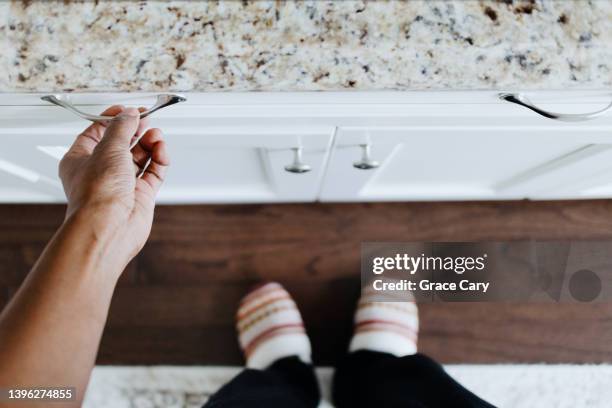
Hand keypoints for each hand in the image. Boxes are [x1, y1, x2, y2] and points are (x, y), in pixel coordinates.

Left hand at [59, 106, 168, 264]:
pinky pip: (153, 172)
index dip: (112, 119)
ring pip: (140, 158)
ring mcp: (122, 184)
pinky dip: (159, 160)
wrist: (109, 227)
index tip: (127, 110)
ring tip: (157, 135)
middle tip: (147, 119)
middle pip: (121, 144)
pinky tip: (161, 150)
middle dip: (135, 130)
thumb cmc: (97, 194)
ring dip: (150, 144)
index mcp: (81, 160)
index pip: (97, 132)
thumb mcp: (108, 148)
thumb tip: (129, 114)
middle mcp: (101, 172)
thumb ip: (122, 127)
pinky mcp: (141, 195)